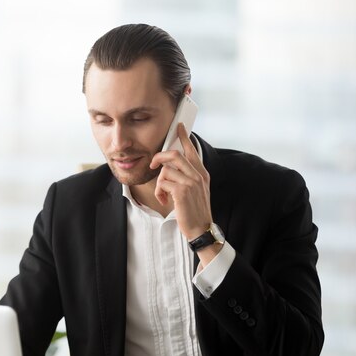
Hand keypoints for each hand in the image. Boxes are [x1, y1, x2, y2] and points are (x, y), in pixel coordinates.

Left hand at [149, 123, 211, 240]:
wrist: (201, 228)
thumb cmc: (195, 210)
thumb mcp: (196, 190)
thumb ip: (187, 177)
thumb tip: (169, 167)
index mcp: (202, 173)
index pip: (192, 150)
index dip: (184, 137)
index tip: (179, 127)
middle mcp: (198, 175)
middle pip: (174, 155)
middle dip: (159, 157)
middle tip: (153, 164)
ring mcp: (191, 182)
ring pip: (165, 171)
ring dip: (159, 184)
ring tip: (163, 195)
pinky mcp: (182, 191)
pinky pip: (162, 183)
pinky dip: (159, 192)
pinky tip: (165, 201)